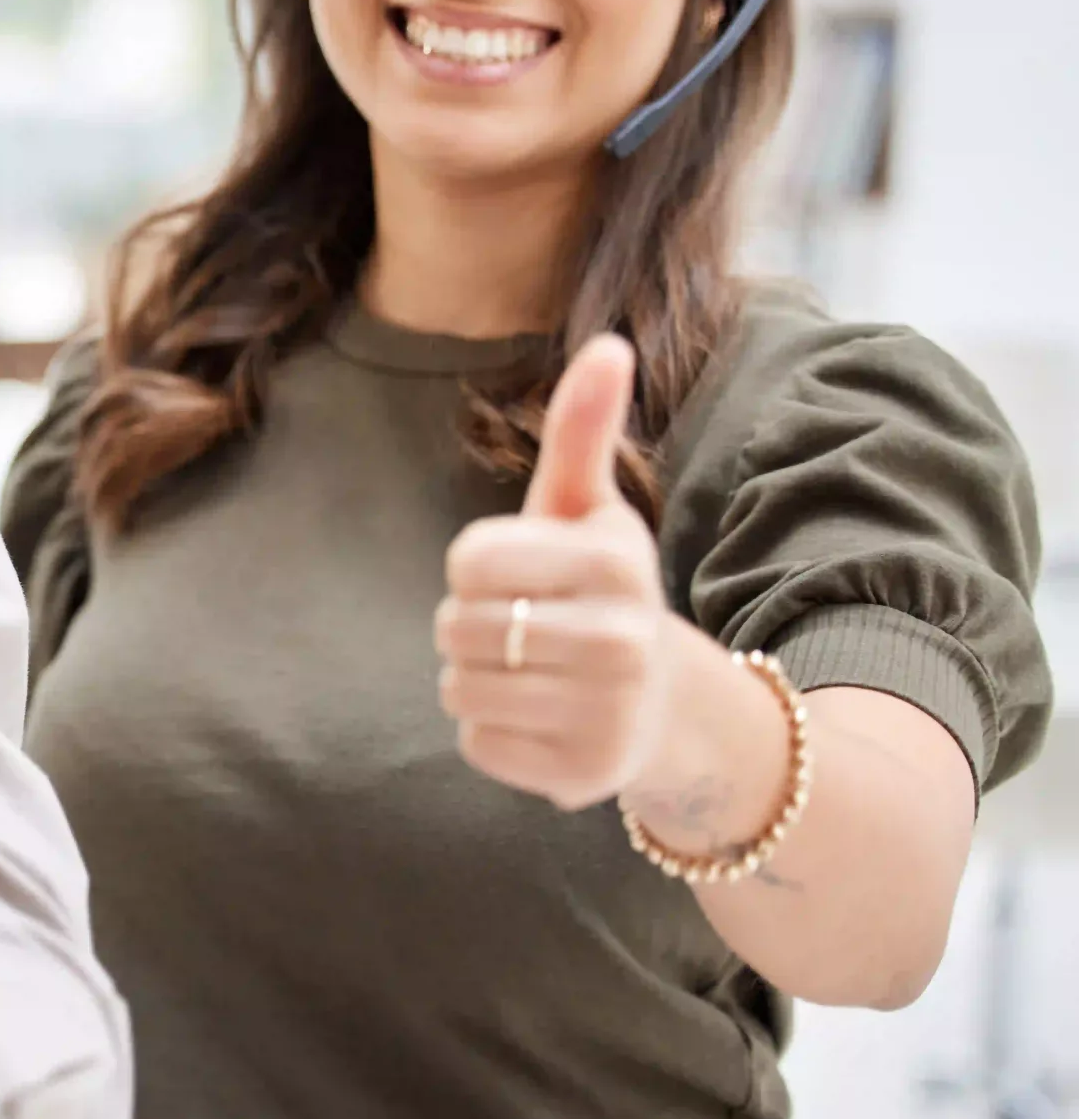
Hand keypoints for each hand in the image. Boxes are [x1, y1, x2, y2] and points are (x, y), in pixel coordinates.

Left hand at [434, 335, 679, 811]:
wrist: (663, 705)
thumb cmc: (599, 589)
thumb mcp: (589, 508)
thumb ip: (584, 429)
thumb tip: (609, 343)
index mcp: (613, 563)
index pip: (467, 560)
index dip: (475, 566)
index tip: (519, 573)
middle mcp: (619, 641)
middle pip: (454, 626)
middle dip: (470, 625)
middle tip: (527, 628)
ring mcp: (604, 715)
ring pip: (457, 685)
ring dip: (475, 678)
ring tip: (532, 671)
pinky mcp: (581, 775)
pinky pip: (476, 741)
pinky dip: (491, 730)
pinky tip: (540, 716)